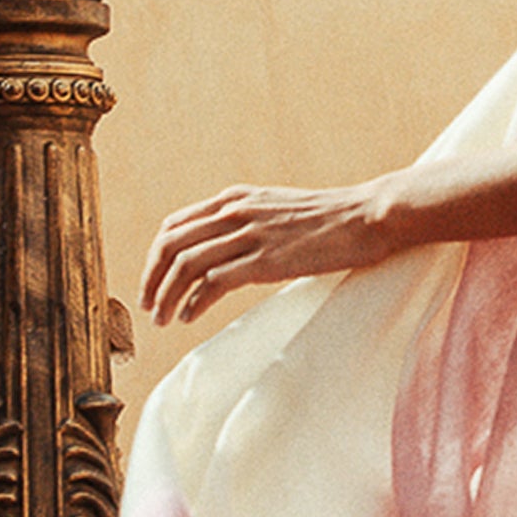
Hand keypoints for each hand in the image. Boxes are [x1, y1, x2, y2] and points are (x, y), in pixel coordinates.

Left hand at [139, 180, 395, 327]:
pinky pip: (213, 282)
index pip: (175, 225)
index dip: (155, 256)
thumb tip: (231, 250)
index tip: (153, 281)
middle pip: (171, 244)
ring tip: (162, 318)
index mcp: (236, 198)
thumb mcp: (280, 208)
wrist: (368, 215)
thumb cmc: (333, 218)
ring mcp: (250, 235)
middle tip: (148, 306)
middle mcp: (236, 212)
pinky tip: (189, 316)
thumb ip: (251, 222)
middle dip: (151, 278)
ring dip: (167, 295)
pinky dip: (194, 302)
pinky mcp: (266, 260)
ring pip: (186, 264)